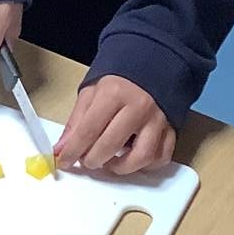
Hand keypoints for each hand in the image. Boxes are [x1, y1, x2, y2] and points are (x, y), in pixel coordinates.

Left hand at [56, 77, 175, 176]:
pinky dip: (145, 166)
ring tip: (109, 162)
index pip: (89, 130)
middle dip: (93, 160)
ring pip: (141, 157)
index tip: (64, 162)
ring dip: (120, 168)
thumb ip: (76, 121)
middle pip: (111, 146)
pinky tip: (132, 159)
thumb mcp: (92, 92)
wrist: (153, 67)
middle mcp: (139, 107)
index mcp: (114, 93)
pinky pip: (160, 158)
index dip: (73, 150)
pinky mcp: (172, 130)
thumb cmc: (119, 82)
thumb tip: (62, 149)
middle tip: (86, 160)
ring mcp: (158, 120)